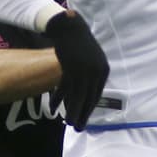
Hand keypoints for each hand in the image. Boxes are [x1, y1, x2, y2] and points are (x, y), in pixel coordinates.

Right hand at [44, 11, 108, 131]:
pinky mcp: (70, 67)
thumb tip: (90, 91)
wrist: (70, 28)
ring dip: (71, 110)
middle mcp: (95, 71)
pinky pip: (64, 88)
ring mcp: (83, 69)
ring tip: (68, 122)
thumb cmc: (81, 45)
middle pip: (89, 98)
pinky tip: (53, 107)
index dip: (89, 108)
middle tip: (78, 128)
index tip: (84, 118)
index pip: (97, 94)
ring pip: (77, 96)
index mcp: (104, 70)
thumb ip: (94, 74)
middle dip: (82, 114)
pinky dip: (58, 98)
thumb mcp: (93, 59)